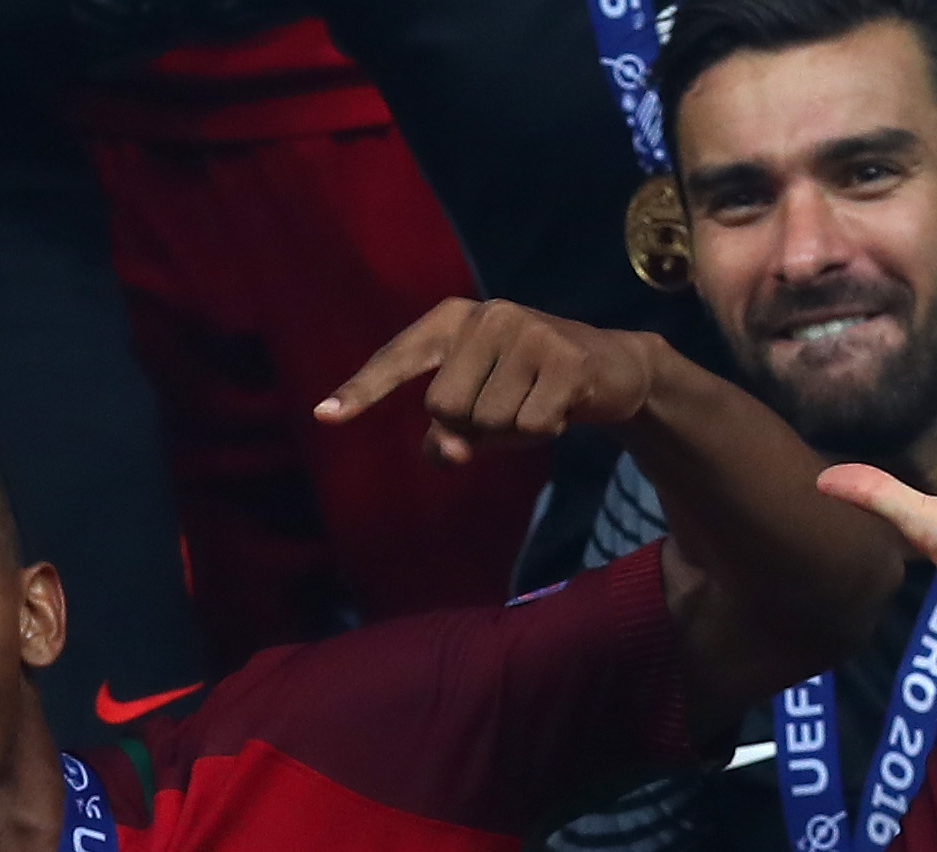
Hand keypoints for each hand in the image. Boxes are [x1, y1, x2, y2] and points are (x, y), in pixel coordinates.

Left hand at [313, 298, 670, 465]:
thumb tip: (444, 452)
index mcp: (455, 320)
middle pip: (444, 408)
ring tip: (536, 404)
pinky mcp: (566, 358)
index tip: (323, 416)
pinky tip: (562, 407)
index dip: (362, 390)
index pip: (399, 357)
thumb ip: (448, 434)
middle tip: (509, 405)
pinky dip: (543, 432)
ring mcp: (529, 331)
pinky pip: (529, 427)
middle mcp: (488, 315)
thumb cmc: (529, 388)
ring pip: (488, 422)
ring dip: (511, 434)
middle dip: (473, 427)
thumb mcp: (480, 410)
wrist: (613, 368)